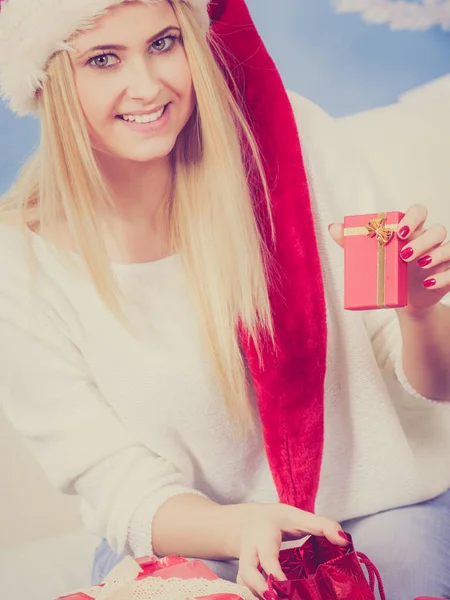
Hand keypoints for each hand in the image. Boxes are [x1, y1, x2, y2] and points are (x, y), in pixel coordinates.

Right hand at [235, 503, 346, 598]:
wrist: (249, 521)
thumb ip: (323, 526)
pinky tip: (274, 597)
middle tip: (279, 599)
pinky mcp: (244, 575)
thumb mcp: (298, 517)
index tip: (284, 586)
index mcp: (264, 535)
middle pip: (248, 573)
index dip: (275, 573)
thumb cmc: (276, 520)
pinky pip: (246, 588)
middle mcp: (250, 550)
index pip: (267, 556)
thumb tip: (344, 541)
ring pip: (245, 583)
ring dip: (259, 594)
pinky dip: (257, 595)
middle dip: (261, 589)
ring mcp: (245, 564)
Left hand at [329, 205, 449, 314]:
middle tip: (404, 254)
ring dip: (436, 254)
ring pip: (449, 247)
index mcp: (412, 230)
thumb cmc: (386, 272)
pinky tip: (429, 283)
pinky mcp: (448, 273)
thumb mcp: (369, 258)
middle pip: (437, 229)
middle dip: (423, 240)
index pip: (419, 212)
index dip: (413, 217)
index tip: (399, 231)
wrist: (402, 300)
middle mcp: (429, 240)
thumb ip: (352, 242)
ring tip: (420, 265)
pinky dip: (443, 277)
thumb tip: (333, 228)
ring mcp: (441, 256)